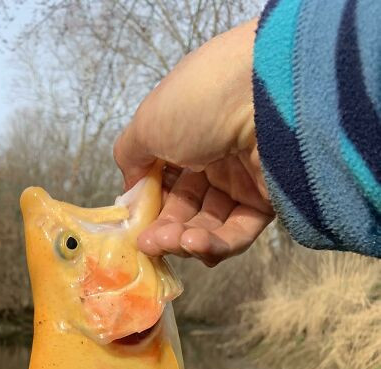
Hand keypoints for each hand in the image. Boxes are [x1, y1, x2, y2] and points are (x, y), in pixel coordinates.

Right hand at [114, 19, 273, 265]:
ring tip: (170, 243)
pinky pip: (237, 233)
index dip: (150, 204)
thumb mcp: (148, 123)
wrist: (265, 91)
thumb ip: (131, 157)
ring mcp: (244, 180)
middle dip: (164, 230)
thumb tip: (131, 186)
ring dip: (184, 241)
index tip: (135, 222)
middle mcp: (218, 156)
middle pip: (186, 208)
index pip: (166, 180)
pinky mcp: (268, 201)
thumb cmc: (201, 99)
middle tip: (149, 242)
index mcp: (190, 132)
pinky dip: (213, 245)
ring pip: (209, 226)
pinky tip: (193, 244)